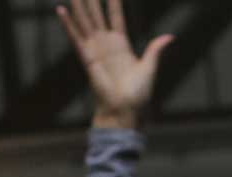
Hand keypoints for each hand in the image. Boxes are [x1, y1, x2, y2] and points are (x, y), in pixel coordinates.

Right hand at [57, 0, 171, 130]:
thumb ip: (155, 50)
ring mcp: (95, 50)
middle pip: (98, 15)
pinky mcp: (87, 58)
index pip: (116, 17)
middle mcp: (106, 44)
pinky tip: (61, 10)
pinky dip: (68, 24)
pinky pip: (75, 37)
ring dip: (79, 6)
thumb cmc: (138, 94)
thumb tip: (170, 37)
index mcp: (122, 45)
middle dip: (92, 0)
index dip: (113, 2)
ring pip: (85, 22)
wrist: (125, 110)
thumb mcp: (149, 68)